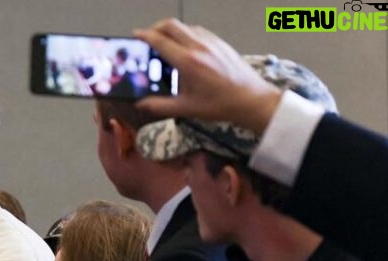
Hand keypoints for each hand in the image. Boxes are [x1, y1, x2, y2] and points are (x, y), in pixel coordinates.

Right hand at [133, 18, 281, 133]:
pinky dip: (186, 34)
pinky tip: (185, 47)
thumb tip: (140, 104)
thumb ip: (159, 105)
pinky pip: (198, 31)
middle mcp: (199, 47)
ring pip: (185, 26)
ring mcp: (211, 42)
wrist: (251, 100)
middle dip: (155, 28)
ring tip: (165, 43)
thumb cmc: (221, 104)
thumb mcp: (185, 108)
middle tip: (148, 37)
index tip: (136, 35)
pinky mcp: (220, 43)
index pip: (160, 40)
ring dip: (171, 30)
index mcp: (188, 62)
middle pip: (170, 25)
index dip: (144, 36)